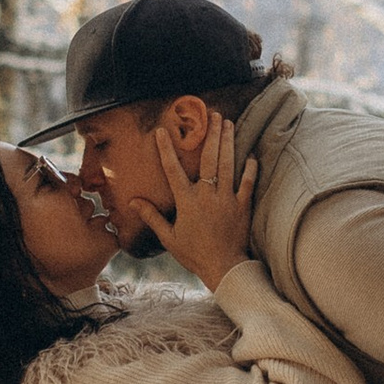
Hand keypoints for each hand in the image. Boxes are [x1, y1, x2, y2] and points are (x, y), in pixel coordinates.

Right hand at [139, 114, 255, 290]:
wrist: (223, 268)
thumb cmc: (194, 254)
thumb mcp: (168, 237)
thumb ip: (152, 216)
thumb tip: (133, 201)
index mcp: (187, 201)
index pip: (173, 170)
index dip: (166, 150)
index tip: (161, 132)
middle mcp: (207, 195)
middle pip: (209, 158)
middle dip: (210, 134)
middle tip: (213, 115)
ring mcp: (227, 199)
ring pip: (228, 164)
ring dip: (228, 142)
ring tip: (228, 123)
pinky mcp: (243, 206)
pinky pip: (248, 183)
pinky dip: (250, 169)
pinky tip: (250, 155)